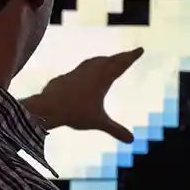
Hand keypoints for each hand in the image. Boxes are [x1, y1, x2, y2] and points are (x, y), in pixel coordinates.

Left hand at [24, 48, 143, 142]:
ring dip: (105, 59)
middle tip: (129, 54)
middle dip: (121, 57)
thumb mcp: (98, 122)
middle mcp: (92, 71)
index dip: (131, 57)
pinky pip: (84, 67)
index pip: (121, 65)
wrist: (49, 107)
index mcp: (103, 78)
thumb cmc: (76, 113)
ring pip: (95, 61)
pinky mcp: (68, 76)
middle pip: (110, 60)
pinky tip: (88, 70)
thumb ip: (115, 130)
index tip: (140, 49)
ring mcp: (79, 72)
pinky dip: (91, 65)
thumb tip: (131, 140)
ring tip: (109, 60)